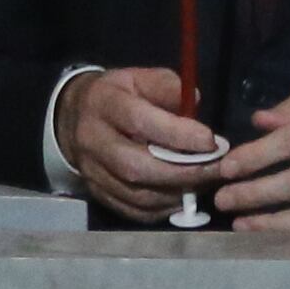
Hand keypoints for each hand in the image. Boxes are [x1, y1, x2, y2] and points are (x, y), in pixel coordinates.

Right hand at [57, 64, 226, 223]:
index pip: (139, 121)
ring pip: (135, 193)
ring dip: (176, 193)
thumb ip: (168, 88)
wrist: (73, 117)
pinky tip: (181, 198)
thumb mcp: (140, 78)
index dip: (178, 135)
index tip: (211, 142)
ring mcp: (91, 169)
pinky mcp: (95, 191)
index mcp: (104, 104)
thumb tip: (194, 104)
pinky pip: (131, 209)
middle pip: (135, 165)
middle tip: (216, 170)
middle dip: (182, 172)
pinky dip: (161, 209)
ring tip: (204, 184)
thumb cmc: (118, 96)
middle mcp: (92, 139)